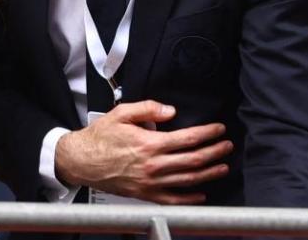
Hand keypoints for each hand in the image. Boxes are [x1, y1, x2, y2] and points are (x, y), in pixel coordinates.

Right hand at [54, 100, 232, 203]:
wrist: (81, 161)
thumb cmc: (99, 138)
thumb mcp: (120, 113)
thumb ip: (147, 108)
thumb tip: (170, 110)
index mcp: (149, 143)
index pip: (187, 138)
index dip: (207, 133)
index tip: (218, 129)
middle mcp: (153, 165)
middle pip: (193, 160)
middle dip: (214, 152)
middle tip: (226, 146)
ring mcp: (150, 182)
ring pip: (188, 180)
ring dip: (209, 174)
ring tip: (222, 167)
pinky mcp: (145, 194)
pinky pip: (173, 199)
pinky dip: (190, 199)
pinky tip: (201, 195)